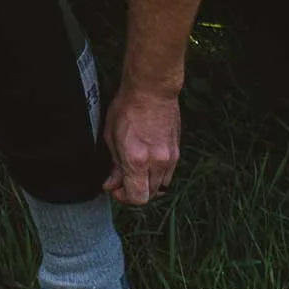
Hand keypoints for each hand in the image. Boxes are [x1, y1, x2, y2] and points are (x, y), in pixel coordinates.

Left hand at [102, 87, 180, 204]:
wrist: (152, 90)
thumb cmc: (127, 108)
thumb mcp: (111, 137)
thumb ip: (114, 165)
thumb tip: (112, 184)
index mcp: (137, 160)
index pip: (137, 197)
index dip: (123, 198)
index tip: (114, 189)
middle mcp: (157, 163)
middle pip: (149, 195)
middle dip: (134, 192)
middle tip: (121, 181)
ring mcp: (170, 158)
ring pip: (160, 187)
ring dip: (146, 185)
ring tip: (133, 172)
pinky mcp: (177, 152)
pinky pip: (168, 174)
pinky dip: (156, 175)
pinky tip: (145, 163)